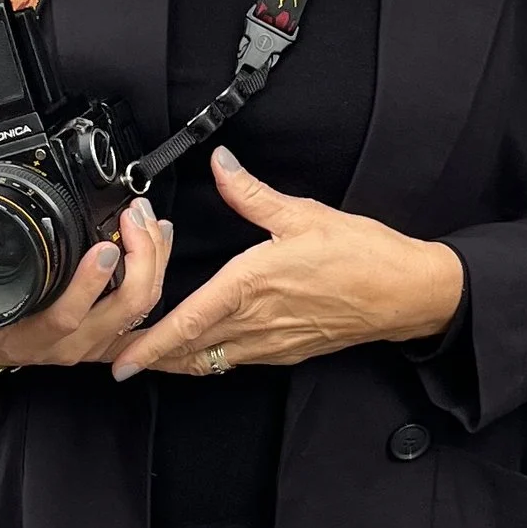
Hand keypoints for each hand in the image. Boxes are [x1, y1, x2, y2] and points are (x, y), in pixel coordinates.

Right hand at [0, 199, 172, 371]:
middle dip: (139, 260)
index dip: (88, 287)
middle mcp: (73, 343)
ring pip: (143, 307)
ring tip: (148, 218)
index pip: (68, 318)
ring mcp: (98, 339)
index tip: (100, 249)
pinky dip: (159, 274)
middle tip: (134, 216)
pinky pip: (148, 311)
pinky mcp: (113, 331)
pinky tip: (162, 239)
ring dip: (154, 261)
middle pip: (124, 310)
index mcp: (35, 338)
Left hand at [109, 149, 461, 380]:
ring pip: (211, 360)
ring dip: (178, 361)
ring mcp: (273, 342)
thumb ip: (252, 193)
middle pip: (189, 351)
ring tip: (151, 357)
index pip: (187, 323)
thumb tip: (222, 166)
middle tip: (118, 358)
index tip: (120, 359)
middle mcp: (257, 322)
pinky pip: (238, 360)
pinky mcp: (289, 350)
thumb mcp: (303, 214)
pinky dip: (211, 357)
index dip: (149, 345)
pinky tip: (204, 348)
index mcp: (251, 287)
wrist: (408, 293)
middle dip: (151, 357)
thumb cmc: (364, 257)